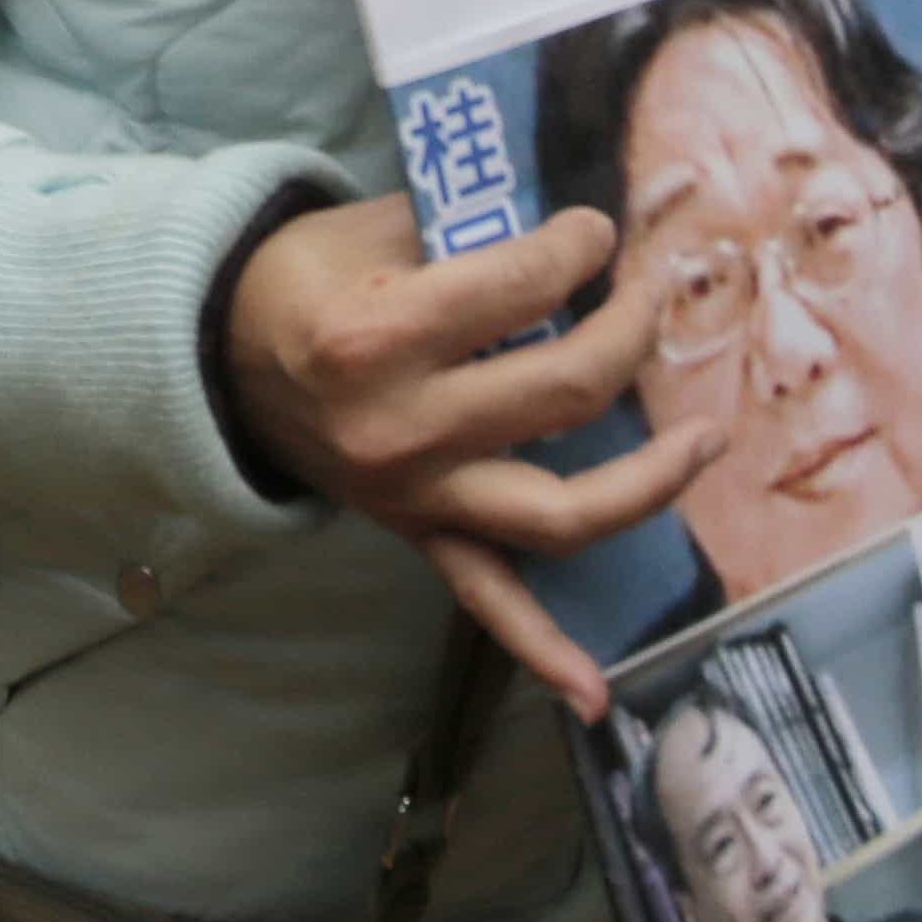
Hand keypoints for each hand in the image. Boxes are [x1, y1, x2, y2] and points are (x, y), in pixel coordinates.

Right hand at [222, 198, 717, 723]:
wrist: (216, 356)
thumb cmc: (299, 279)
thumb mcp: (371, 229)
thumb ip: (469, 229)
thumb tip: (576, 235)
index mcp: (381, 337)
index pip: (523, 288)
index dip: (579, 248)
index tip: (597, 231)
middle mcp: (404, 427)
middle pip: (566, 390)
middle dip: (630, 330)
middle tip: (648, 294)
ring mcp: (415, 495)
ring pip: (561, 511)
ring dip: (651, 481)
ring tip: (705, 437)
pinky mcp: (417, 535)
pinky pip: (488, 601)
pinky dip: (544, 651)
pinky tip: (597, 691)